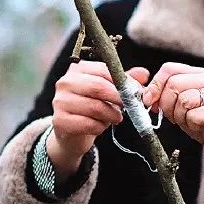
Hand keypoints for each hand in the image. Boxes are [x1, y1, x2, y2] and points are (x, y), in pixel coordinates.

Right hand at [49, 62, 149, 178]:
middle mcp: (65, 82)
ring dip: (112, 115)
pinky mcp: (59, 120)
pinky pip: (88, 123)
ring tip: (117, 118)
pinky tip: (102, 127)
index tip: (135, 92)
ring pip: (94, 107)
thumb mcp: (109, 92)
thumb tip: (144, 74)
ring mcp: (60, 101)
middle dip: (119, 98)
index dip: (122, 81)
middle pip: (98, 87)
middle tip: (129, 106)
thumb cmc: (92, 108)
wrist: (72, 134)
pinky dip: (100, 127)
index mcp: (77, 69)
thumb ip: (124, 81)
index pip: (103, 70)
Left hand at [142, 62, 203, 181]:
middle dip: (166, 104)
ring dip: (179, 117)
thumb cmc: (203, 123)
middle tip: (172, 117)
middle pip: (174, 84)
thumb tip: (146, 95)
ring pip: (183, 100)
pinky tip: (199, 127)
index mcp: (200, 75)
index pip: (170, 69)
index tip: (149, 101)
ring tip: (189, 122)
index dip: (155, 85)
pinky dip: (190, 125)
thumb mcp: (181, 106)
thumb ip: (166, 97)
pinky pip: (193, 116)